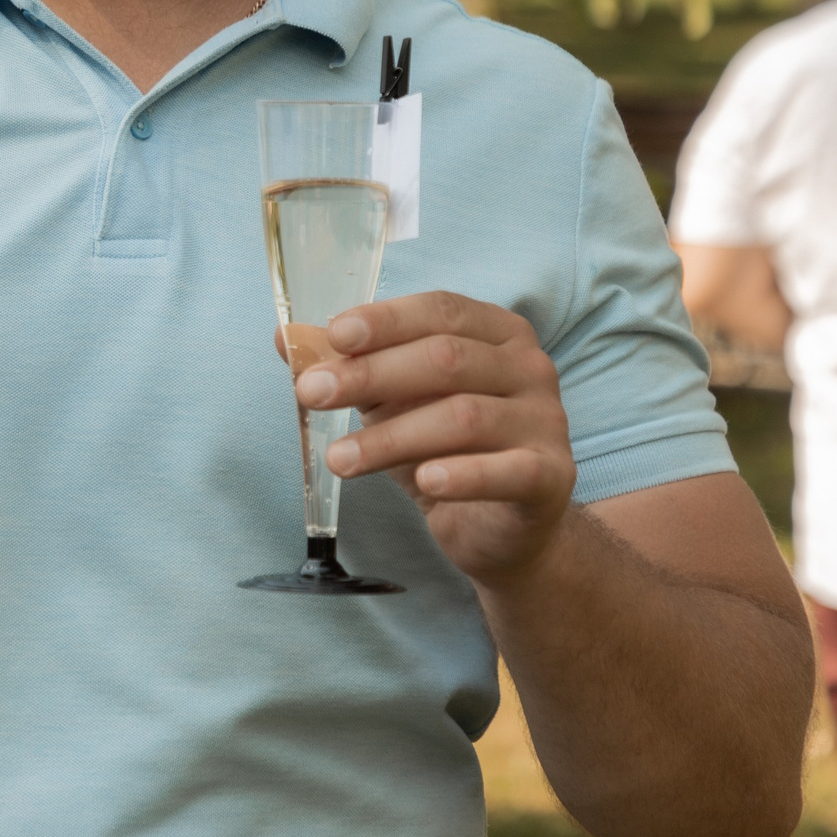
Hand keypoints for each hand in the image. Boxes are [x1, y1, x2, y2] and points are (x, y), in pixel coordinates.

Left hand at [289, 291, 575, 585]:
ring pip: (462, 416)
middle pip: (446, 358)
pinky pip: (507, 471)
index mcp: (496, 333)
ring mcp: (547, 420)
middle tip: (313, 395)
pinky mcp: (551, 476)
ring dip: (391, 437)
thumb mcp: (393, 401)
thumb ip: (349, 366)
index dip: (386, 320)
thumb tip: (285, 338)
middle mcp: (530, 367)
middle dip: (371, 375)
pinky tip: (424, 481)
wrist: (498, 526)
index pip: (440, 310)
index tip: (334, 336)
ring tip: (339, 459)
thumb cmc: (443, 448)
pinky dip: (462, 474)